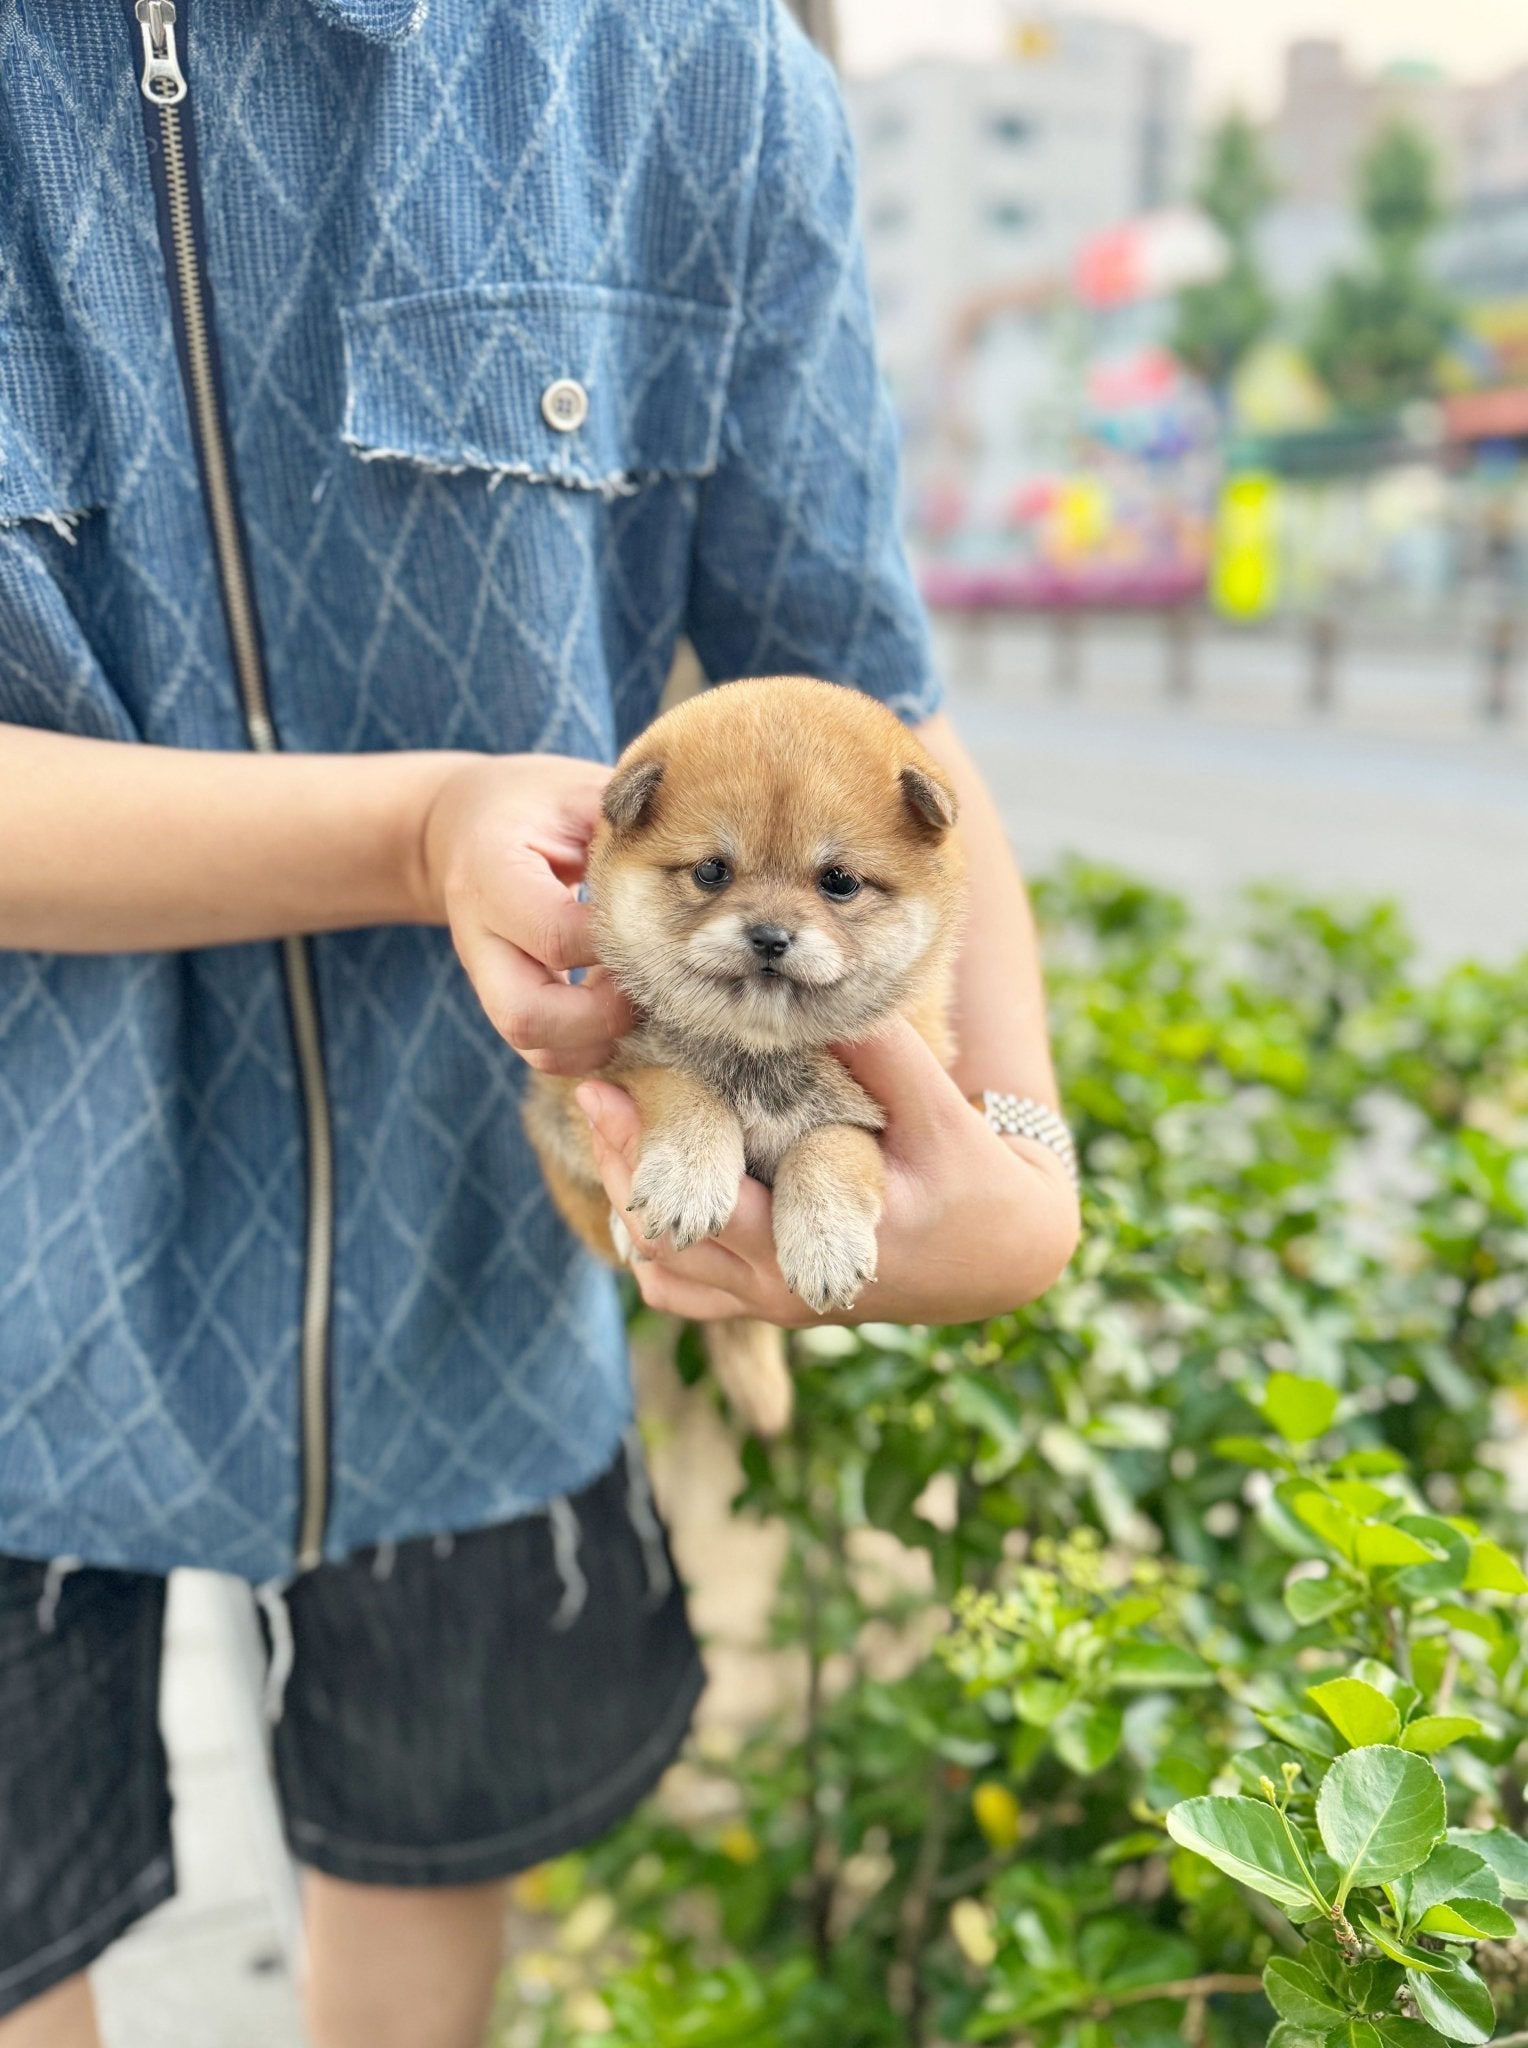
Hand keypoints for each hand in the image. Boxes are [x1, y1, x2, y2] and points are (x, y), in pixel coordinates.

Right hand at [420, 754, 633, 1073]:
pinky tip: (619, 1008)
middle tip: (648, 982)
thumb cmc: (537, 803)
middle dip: (602, 1016)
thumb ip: (631, 824)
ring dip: (597, 1038)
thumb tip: (709, 861)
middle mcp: (477, 934)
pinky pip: (540, 1053)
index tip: (660, 927)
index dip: (617, 947)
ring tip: (635, 995)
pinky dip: (587, 1047)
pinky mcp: (498, 1001)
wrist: (464, 825)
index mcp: (493, 871)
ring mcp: (483, 976)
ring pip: (532, 1044)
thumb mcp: (579, 791)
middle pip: (527, 1015)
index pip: (557, 935)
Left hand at [576, 1018, 1081, 1326]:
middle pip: (660, 1243)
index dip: (644, 1154)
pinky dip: (657, 1247)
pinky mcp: (770, 1302)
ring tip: (611, 1129)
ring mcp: (771, 1303)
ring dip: (632, 1204)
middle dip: (621, 1164)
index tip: (605, 1088)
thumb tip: (821, 991)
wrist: (1005, 1255)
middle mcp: (780, 1291)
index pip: (702, 1214)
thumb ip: (886, 1056)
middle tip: (591, 1090)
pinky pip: (688, 1292)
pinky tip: (646, 1183)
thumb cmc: (977, 1181)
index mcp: (814, 1253)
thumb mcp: (941, 1114)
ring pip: (664, 1272)